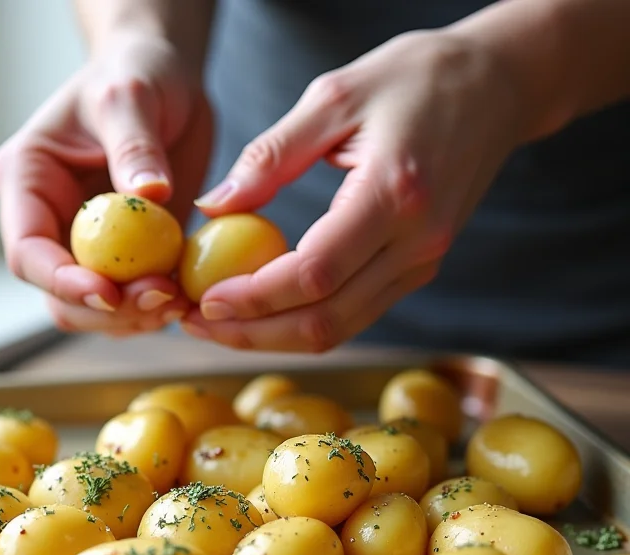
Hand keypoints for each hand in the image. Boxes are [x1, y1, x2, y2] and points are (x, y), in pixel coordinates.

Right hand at [0, 31, 211, 335]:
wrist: (166, 83)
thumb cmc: (137, 75)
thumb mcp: (132, 98)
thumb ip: (135, 148)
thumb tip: (150, 196)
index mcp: (29, 183)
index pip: (27, 252)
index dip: (62, 282)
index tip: (110, 293)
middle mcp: (52, 221)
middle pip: (59, 296)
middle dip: (108, 309)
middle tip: (162, 298)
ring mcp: (90, 244)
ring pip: (96, 310)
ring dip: (135, 317)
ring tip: (179, 299)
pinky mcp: (130, 255)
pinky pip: (134, 300)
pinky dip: (158, 307)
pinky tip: (188, 293)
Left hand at [184, 29, 523, 351]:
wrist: (496, 88)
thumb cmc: (415, 79)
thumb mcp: (334, 96)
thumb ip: (270, 156)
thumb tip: (212, 208)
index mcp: (394, 194)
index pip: (314, 274)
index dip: (253, 298)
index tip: (202, 300)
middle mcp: (416, 243)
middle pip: (324, 320)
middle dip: (252, 333)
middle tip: (196, 323)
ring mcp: (422, 262)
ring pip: (339, 329)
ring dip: (274, 337)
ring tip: (219, 324)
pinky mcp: (418, 268)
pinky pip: (354, 313)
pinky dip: (303, 320)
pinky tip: (264, 309)